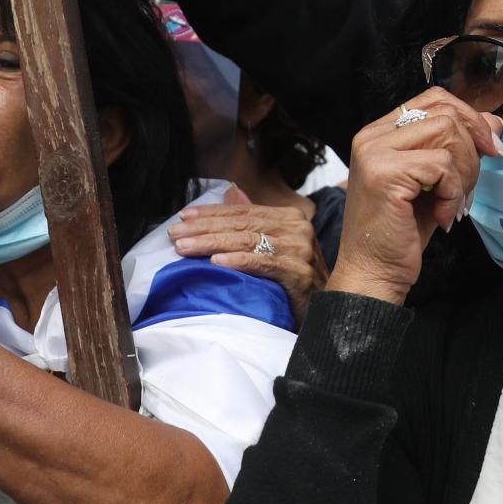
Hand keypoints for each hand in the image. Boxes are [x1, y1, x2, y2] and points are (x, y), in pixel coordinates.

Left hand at [170, 190, 324, 322]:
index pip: (243, 212)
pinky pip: (264, 264)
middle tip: (175, 234)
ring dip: (212, 244)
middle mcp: (298, 228)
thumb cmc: (295, 281)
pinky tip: (217, 263)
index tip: (183, 217)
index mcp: (289, 218)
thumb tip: (231, 193)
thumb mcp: (273, 248)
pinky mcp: (300, 273)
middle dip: (205, 228)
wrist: (328, 310)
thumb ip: (253, 221)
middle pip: (242, 225)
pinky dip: (239, 262)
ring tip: (185, 248)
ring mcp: (301, 250)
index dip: (211, 213)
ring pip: (248, 242)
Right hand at [333, 90, 502, 305]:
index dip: (470, 118)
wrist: (374, 273)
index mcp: (381, 132)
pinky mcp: (384, 173)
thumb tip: (495, 124)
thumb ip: (457, 149)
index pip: (435, 99)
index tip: (490, 149)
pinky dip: (452, 192)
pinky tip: (442, 216)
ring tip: (454, 202)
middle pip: (445, 112)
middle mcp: (372, 135)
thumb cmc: (404, 230)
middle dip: (473, 148)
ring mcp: (375, 152)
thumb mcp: (435, 182)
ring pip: (447, 133)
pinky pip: (442, 165)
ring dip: (464, 172)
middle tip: (470, 186)